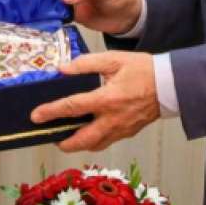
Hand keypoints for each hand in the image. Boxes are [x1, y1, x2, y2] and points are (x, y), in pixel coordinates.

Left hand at [31, 51, 159, 151]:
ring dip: (77, 143)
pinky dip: (93, 140)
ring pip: (94, 145)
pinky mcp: (127, 133)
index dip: (51, 112)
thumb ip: (85, 64)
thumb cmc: (142, 70)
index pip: (72, 107)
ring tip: (67, 136)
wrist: (170, 84)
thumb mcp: (113, 59)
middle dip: (63, 142)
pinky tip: (88, 131)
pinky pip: (106, 142)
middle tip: (52, 136)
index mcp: (106, 98)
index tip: (36, 116)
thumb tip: (63, 69)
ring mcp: (121, 129)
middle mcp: (112, 119)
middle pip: (81, 140)